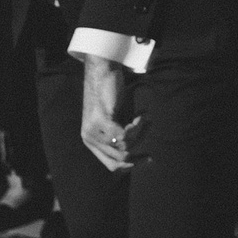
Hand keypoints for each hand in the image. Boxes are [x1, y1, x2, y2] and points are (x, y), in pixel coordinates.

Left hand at [80, 56, 145, 171]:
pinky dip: (137, 127)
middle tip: (148, 128)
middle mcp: (89, 138)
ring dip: (139, 133)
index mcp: (90, 141)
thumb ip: (121, 136)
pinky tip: (141, 116)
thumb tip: (136, 155)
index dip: (131, 166)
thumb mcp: (115, 120)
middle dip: (139, 145)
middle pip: (121, 158)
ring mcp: (93, 131)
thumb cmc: (110, 94)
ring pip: (124, 147)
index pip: (111, 165)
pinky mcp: (101, 121)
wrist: (102, 72)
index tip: (148, 158)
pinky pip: (124, 136)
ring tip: (144, 119)